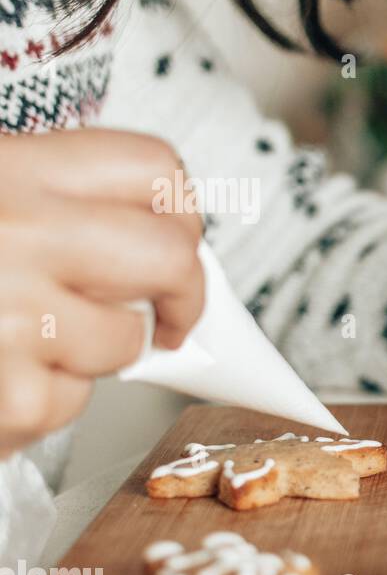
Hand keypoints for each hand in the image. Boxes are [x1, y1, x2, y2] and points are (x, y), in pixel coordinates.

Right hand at [0, 130, 204, 456]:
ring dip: (90, 356)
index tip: (177, 245)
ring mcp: (8, 319)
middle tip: (166, 317)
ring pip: (121, 344)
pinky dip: (35, 405)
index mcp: (8, 169)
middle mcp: (15, 234)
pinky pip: (66, 405)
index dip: (181, 214)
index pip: (154, 171)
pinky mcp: (1, 396)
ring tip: (16, 341)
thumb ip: (49, 206)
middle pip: (168, 257)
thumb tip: (156, 246)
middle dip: (181, 295)